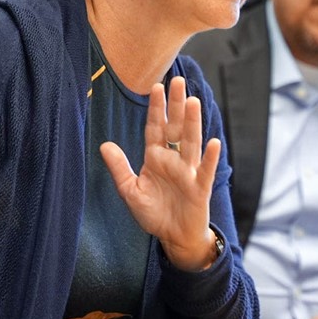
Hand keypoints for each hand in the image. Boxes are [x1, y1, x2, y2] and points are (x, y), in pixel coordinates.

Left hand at [100, 75, 221, 270]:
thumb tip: (104, 144)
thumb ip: (119, 168)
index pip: (155, 128)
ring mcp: (188, 172)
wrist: (174, 238)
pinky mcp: (199, 188)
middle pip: (175, 128)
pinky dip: (209, 158)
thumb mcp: (130, 192)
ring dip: (192, 123)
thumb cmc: (154, 213)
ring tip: (192, 101)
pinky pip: (204, 171)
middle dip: (176, 105)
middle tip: (178, 80)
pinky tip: (213, 142)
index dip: (156, 108)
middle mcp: (173, 160)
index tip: (157, 86)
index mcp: (155, 158)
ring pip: (191, 143)